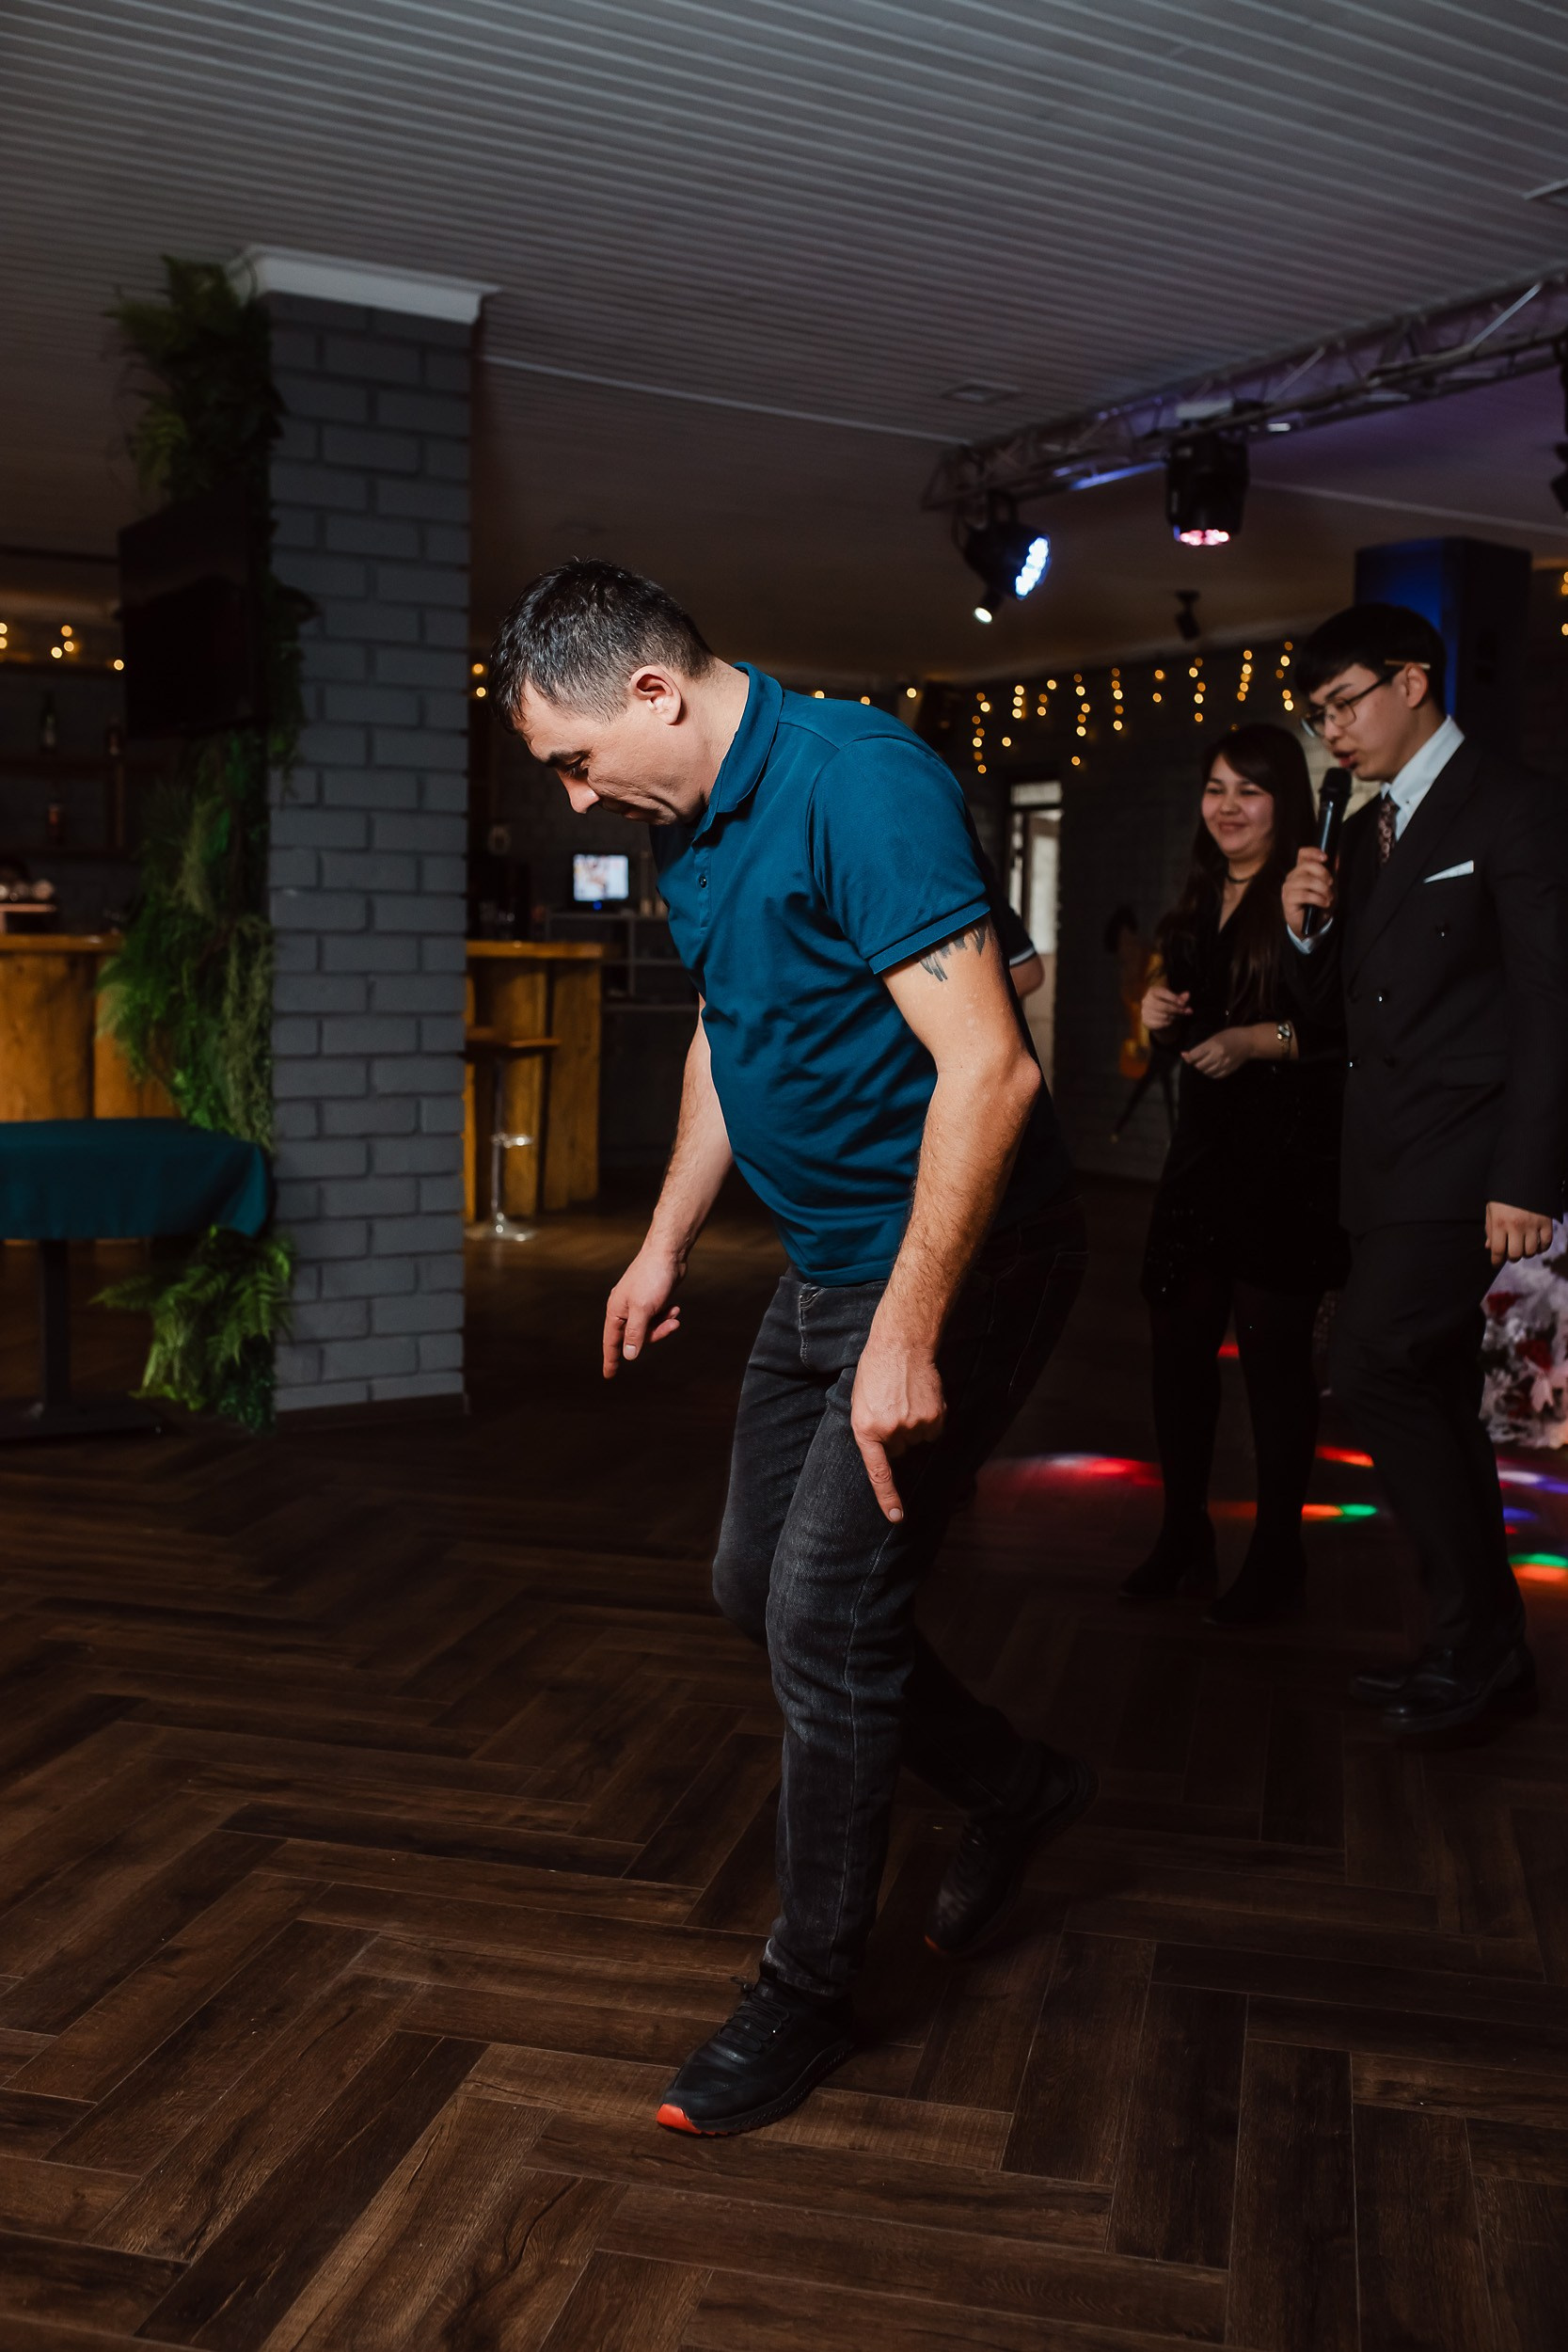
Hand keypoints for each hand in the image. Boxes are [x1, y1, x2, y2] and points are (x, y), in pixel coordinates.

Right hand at [602, 1240, 684, 1376]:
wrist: (667, 1254)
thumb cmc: (652, 1279)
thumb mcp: (643, 1310)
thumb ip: (635, 1334)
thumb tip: (628, 1356)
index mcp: (616, 1312)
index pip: (611, 1342)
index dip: (610, 1360)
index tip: (608, 1376)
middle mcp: (624, 1310)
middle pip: (635, 1338)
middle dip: (654, 1335)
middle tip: (670, 1326)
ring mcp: (638, 1305)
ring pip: (649, 1329)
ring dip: (663, 1325)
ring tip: (674, 1313)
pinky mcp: (652, 1301)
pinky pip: (657, 1318)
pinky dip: (667, 1316)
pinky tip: (675, 1307)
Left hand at [850, 1321, 946, 1522]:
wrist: (900, 1345)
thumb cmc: (875, 1371)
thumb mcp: (860, 1402)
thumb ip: (870, 1430)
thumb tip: (888, 1453)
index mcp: (865, 1429)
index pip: (878, 1472)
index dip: (887, 1497)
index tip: (896, 1517)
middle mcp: (890, 1431)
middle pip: (898, 1450)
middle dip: (895, 1436)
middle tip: (892, 1408)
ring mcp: (914, 1425)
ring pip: (917, 1439)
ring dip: (913, 1425)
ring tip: (906, 1399)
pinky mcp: (934, 1417)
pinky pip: (934, 1430)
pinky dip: (930, 1418)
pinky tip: (921, 1399)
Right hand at [1141, 983, 1189, 1031]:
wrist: (1154, 1016)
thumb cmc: (1165, 1004)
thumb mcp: (1173, 999)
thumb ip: (1180, 998)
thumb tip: (1188, 994)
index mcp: (1152, 991)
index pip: (1163, 993)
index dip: (1174, 998)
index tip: (1182, 1003)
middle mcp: (1146, 1000)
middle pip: (1164, 1006)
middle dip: (1176, 1009)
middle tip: (1183, 1011)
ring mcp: (1145, 1012)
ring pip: (1164, 1016)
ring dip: (1173, 1017)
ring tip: (1178, 1016)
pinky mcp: (1146, 1021)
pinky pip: (1161, 1023)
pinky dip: (1168, 1023)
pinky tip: (1171, 1021)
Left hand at [1182, 1026, 1253, 1079]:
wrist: (1249, 1042)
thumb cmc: (1231, 1035)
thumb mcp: (1215, 1037)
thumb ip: (1202, 1046)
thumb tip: (1186, 1054)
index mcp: (1213, 1045)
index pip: (1194, 1055)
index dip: (1188, 1056)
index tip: (1185, 1054)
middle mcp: (1218, 1056)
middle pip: (1199, 1065)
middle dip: (1195, 1062)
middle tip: (1197, 1058)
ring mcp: (1224, 1064)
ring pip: (1206, 1072)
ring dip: (1202, 1068)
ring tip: (1205, 1062)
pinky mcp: (1229, 1070)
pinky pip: (1215, 1076)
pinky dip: (1210, 1073)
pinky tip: (1211, 1067)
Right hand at [1283, 845, 1334, 938]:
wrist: (1313, 925)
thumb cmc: (1319, 904)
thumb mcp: (1330, 887)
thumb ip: (1331, 872)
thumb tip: (1336, 856)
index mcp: (1301, 871)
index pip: (1302, 854)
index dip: (1313, 852)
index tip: (1325, 858)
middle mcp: (1292, 877)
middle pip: (1306, 865)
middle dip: (1323, 873)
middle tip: (1331, 884)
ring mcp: (1288, 888)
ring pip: (1306, 881)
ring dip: (1322, 889)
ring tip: (1328, 898)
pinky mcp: (1287, 900)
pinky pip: (1304, 894)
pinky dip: (1318, 899)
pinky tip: (1323, 903)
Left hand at [1485, 1202, 1555, 1268]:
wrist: (1524, 1177)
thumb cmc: (1504, 1195)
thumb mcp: (1491, 1209)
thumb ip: (1490, 1229)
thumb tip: (1489, 1247)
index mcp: (1499, 1222)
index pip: (1498, 1250)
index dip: (1496, 1260)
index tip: (1496, 1263)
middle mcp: (1516, 1225)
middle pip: (1515, 1254)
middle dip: (1511, 1257)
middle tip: (1510, 1253)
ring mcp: (1533, 1224)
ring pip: (1531, 1252)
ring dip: (1526, 1253)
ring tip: (1523, 1247)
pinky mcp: (1546, 1222)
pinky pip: (1546, 1243)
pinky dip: (1541, 1248)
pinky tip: (1536, 1244)